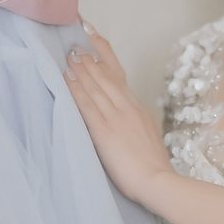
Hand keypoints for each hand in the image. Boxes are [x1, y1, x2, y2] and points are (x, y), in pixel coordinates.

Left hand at [64, 27, 173, 205]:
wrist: (157, 181)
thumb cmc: (153, 165)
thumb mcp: (147, 136)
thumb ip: (136, 123)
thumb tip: (126, 119)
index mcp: (137, 108)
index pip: (118, 77)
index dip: (105, 58)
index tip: (94, 42)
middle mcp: (127, 106)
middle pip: (106, 76)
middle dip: (90, 58)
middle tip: (75, 43)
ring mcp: (115, 117)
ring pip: (95, 86)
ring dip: (80, 69)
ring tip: (69, 55)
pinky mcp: (104, 130)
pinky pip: (87, 104)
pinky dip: (76, 88)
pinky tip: (66, 78)